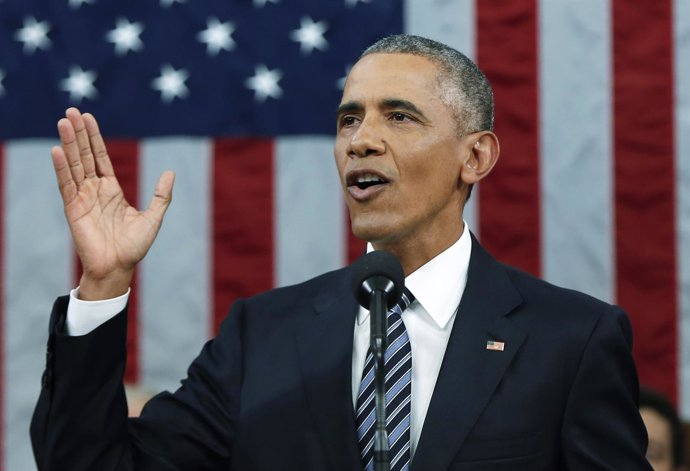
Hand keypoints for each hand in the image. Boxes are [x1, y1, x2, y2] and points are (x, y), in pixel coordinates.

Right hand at [51, 108, 174, 299]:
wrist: (120, 267)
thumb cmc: (135, 246)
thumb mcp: (153, 217)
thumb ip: (161, 196)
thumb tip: (170, 172)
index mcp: (111, 190)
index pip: (100, 157)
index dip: (95, 138)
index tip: (88, 118)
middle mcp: (94, 190)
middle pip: (85, 155)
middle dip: (79, 133)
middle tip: (71, 110)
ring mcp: (82, 198)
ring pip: (74, 165)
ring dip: (69, 143)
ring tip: (63, 122)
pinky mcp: (73, 209)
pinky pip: (66, 184)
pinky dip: (62, 167)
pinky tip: (57, 150)